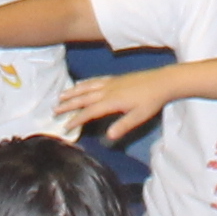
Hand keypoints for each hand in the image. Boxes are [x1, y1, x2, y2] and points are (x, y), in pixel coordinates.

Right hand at [52, 71, 170, 142]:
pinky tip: (80, 84)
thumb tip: (108, 137)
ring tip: (60, 96)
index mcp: (111, 101)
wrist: (161, 81)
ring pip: (87, 87)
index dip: (77, 119)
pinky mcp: (115, 78)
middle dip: (68, 104)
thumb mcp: (139, 116)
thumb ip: (123, 126)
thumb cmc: (151, 101)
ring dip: (73, 92)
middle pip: (83, 98)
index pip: (89, 112)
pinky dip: (84, 83)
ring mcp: (110, 83)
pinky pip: (95, 80)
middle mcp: (107, 90)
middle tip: (54, 110)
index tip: (66, 126)